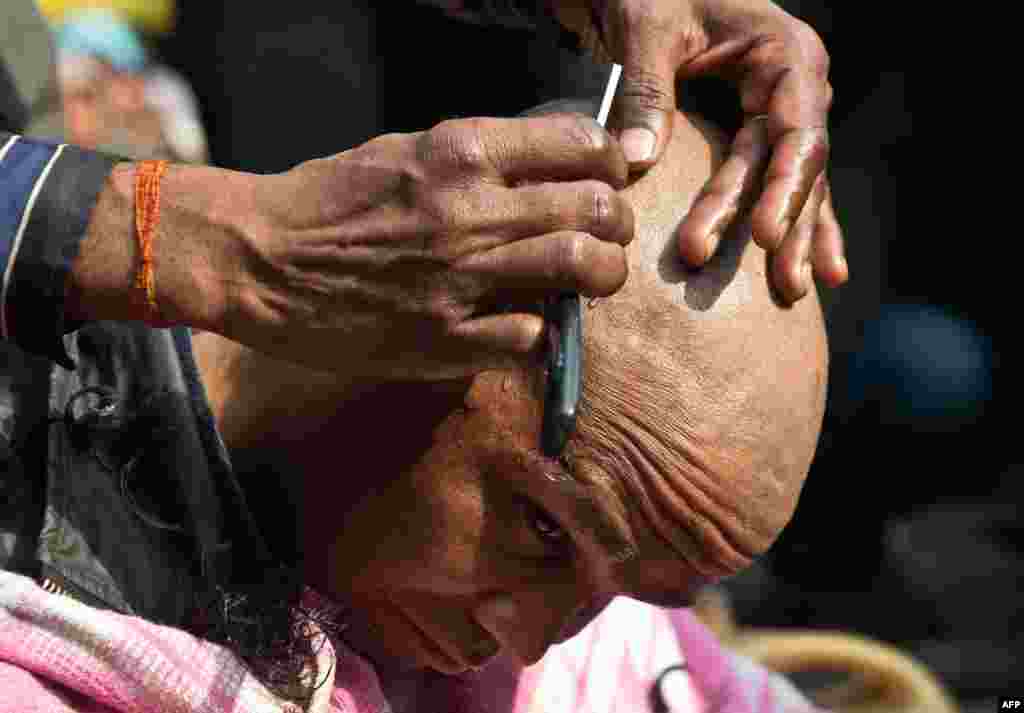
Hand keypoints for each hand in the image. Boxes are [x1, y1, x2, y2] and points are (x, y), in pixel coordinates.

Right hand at [201, 114, 633, 379]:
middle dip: (617, 223)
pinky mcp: (444, 338)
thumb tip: (543, 169)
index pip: (580, 143)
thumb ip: (476, 159)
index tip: (608, 178)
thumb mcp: (404, 151)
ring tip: (591, 281)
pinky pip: (530, 335)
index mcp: (460, 151)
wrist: (257, 258)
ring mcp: (461, 277)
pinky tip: (525, 323)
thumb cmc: (327, 200)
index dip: (611, 162)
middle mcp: (470, 209)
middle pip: (596, 209)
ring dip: (601, 277)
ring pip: (581, 270)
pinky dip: (539, 330)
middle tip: (609, 235)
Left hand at [554, 0, 846, 301]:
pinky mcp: (761, 134)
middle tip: (779, 281)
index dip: (784, 187)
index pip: (796, 131)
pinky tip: (820, 271)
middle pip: (797, 167)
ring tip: (796, 291)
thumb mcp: (647, 28)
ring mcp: (784, 113)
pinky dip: (798, 224)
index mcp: (784, 54)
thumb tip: (637, 160)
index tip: (763, 235)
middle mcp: (796, 87)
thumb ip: (647, 90)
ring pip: (796, 182)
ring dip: (797, 237)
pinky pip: (783, 184)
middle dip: (787, 225)